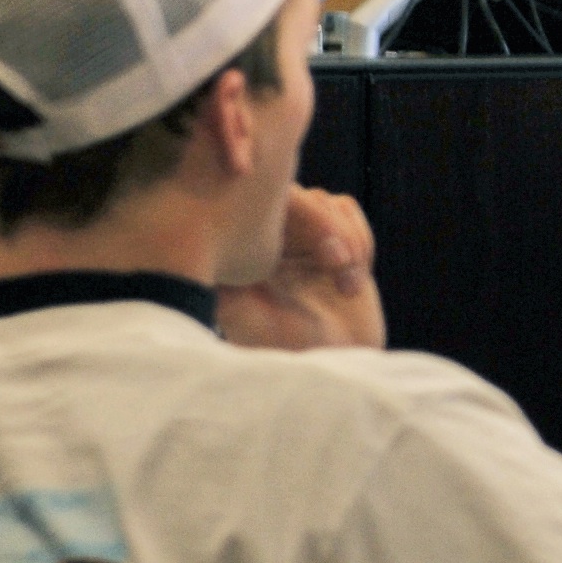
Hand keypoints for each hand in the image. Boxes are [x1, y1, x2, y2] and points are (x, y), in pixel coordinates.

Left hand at [218, 188, 384, 352]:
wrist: (338, 364)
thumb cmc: (288, 347)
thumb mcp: (247, 317)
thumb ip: (225, 284)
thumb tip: (201, 246)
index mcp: (241, 249)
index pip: (262, 206)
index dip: (295, 216)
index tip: (317, 253)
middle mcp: (268, 237)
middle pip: (298, 198)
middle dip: (326, 228)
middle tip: (336, 264)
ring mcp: (301, 234)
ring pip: (326, 203)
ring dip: (347, 242)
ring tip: (346, 286)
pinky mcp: (334, 235)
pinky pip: (348, 210)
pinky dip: (361, 242)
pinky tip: (353, 284)